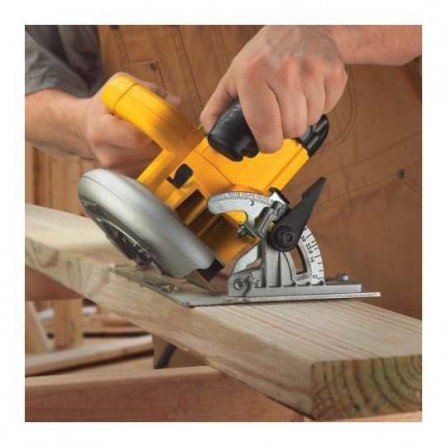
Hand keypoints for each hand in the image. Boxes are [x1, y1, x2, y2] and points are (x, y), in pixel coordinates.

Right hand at [83, 73, 179, 175]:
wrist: (88, 128)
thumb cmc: (108, 105)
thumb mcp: (121, 87)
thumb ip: (149, 92)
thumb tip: (176, 103)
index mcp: (101, 130)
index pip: (137, 137)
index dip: (156, 127)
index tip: (167, 118)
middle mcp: (107, 156)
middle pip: (150, 151)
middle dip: (165, 137)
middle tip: (171, 125)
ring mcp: (118, 172)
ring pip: (155, 161)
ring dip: (165, 148)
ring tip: (159, 134)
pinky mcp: (128, 179)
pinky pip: (154, 170)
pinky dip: (160, 158)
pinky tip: (154, 146)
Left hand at [200, 26, 347, 152]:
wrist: (302, 26)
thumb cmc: (265, 54)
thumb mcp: (234, 76)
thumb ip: (218, 107)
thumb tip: (212, 133)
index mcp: (253, 75)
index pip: (265, 129)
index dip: (268, 144)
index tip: (267, 142)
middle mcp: (283, 71)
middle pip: (292, 129)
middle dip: (285, 129)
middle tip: (280, 114)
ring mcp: (311, 71)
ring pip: (310, 121)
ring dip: (303, 117)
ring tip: (294, 99)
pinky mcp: (333, 73)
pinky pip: (328, 108)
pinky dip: (319, 106)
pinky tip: (309, 91)